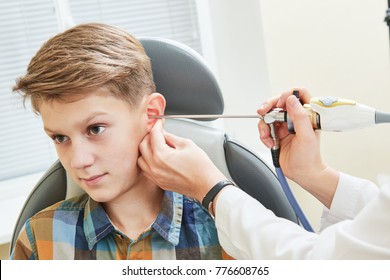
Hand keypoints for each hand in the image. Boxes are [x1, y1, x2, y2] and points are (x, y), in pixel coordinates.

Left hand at [138, 120, 226, 201]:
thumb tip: (164, 133)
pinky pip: (145, 170)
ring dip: (145, 150)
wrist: (206, 184)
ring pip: (141, 159)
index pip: (153, 135)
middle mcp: (155, 167)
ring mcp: (156, 176)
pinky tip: (155, 158)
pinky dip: (147, 162)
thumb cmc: (200, 167)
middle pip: (143, 146)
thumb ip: (171, 137)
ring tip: (156, 145)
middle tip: (158, 133)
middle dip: (149, 136)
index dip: (157, 126)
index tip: (160, 123)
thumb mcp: (187, 144)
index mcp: (162, 156)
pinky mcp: (159, 182)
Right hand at [257, 88, 338, 206]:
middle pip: (279, 102)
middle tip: (263, 112)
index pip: (299, 94)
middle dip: (269, 107)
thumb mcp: (306, 136)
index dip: (288, 94)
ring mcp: (285, 125)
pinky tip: (270, 143)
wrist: (302, 173)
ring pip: (269, 115)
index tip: (281, 103)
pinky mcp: (276, 133)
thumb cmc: (309, 158)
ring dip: (264, 125)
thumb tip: (291, 99)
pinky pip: (265, 127)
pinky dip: (264, 135)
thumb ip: (299, 116)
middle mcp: (295, 118)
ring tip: (268, 136)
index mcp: (308, 114)